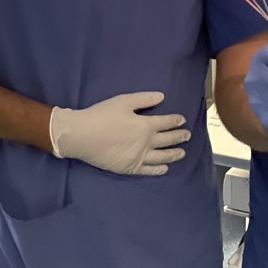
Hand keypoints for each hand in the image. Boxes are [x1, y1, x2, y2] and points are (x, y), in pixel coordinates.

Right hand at [49, 92, 189, 175]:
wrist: (81, 135)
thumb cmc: (101, 115)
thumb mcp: (123, 101)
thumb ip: (144, 99)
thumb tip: (162, 96)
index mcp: (146, 125)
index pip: (166, 123)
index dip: (175, 121)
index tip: (182, 120)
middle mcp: (146, 143)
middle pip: (167, 140)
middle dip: (179, 137)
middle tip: (187, 135)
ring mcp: (138, 157)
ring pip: (162, 157)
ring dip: (174, 154)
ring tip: (182, 153)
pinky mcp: (129, 168)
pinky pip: (148, 170)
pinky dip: (158, 170)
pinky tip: (165, 168)